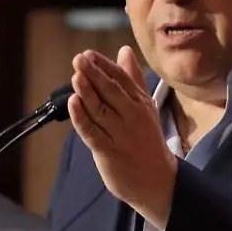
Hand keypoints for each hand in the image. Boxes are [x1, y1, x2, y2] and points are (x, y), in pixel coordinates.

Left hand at [69, 46, 177, 229]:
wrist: (158, 180)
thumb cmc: (147, 139)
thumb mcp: (145, 106)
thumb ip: (133, 78)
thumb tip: (124, 50)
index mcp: (141, 103)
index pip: (121, 79)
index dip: (104, 65)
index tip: (88, 54)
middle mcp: (132, 116)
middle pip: (111, 91)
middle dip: (94, 74)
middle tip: (79, 59)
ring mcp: (121, 135)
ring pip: (101, 110)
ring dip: (87, 92)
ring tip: (76, 76)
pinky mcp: (109, 152)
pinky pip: (93, 132)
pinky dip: (82, 117)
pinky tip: (73, 103)